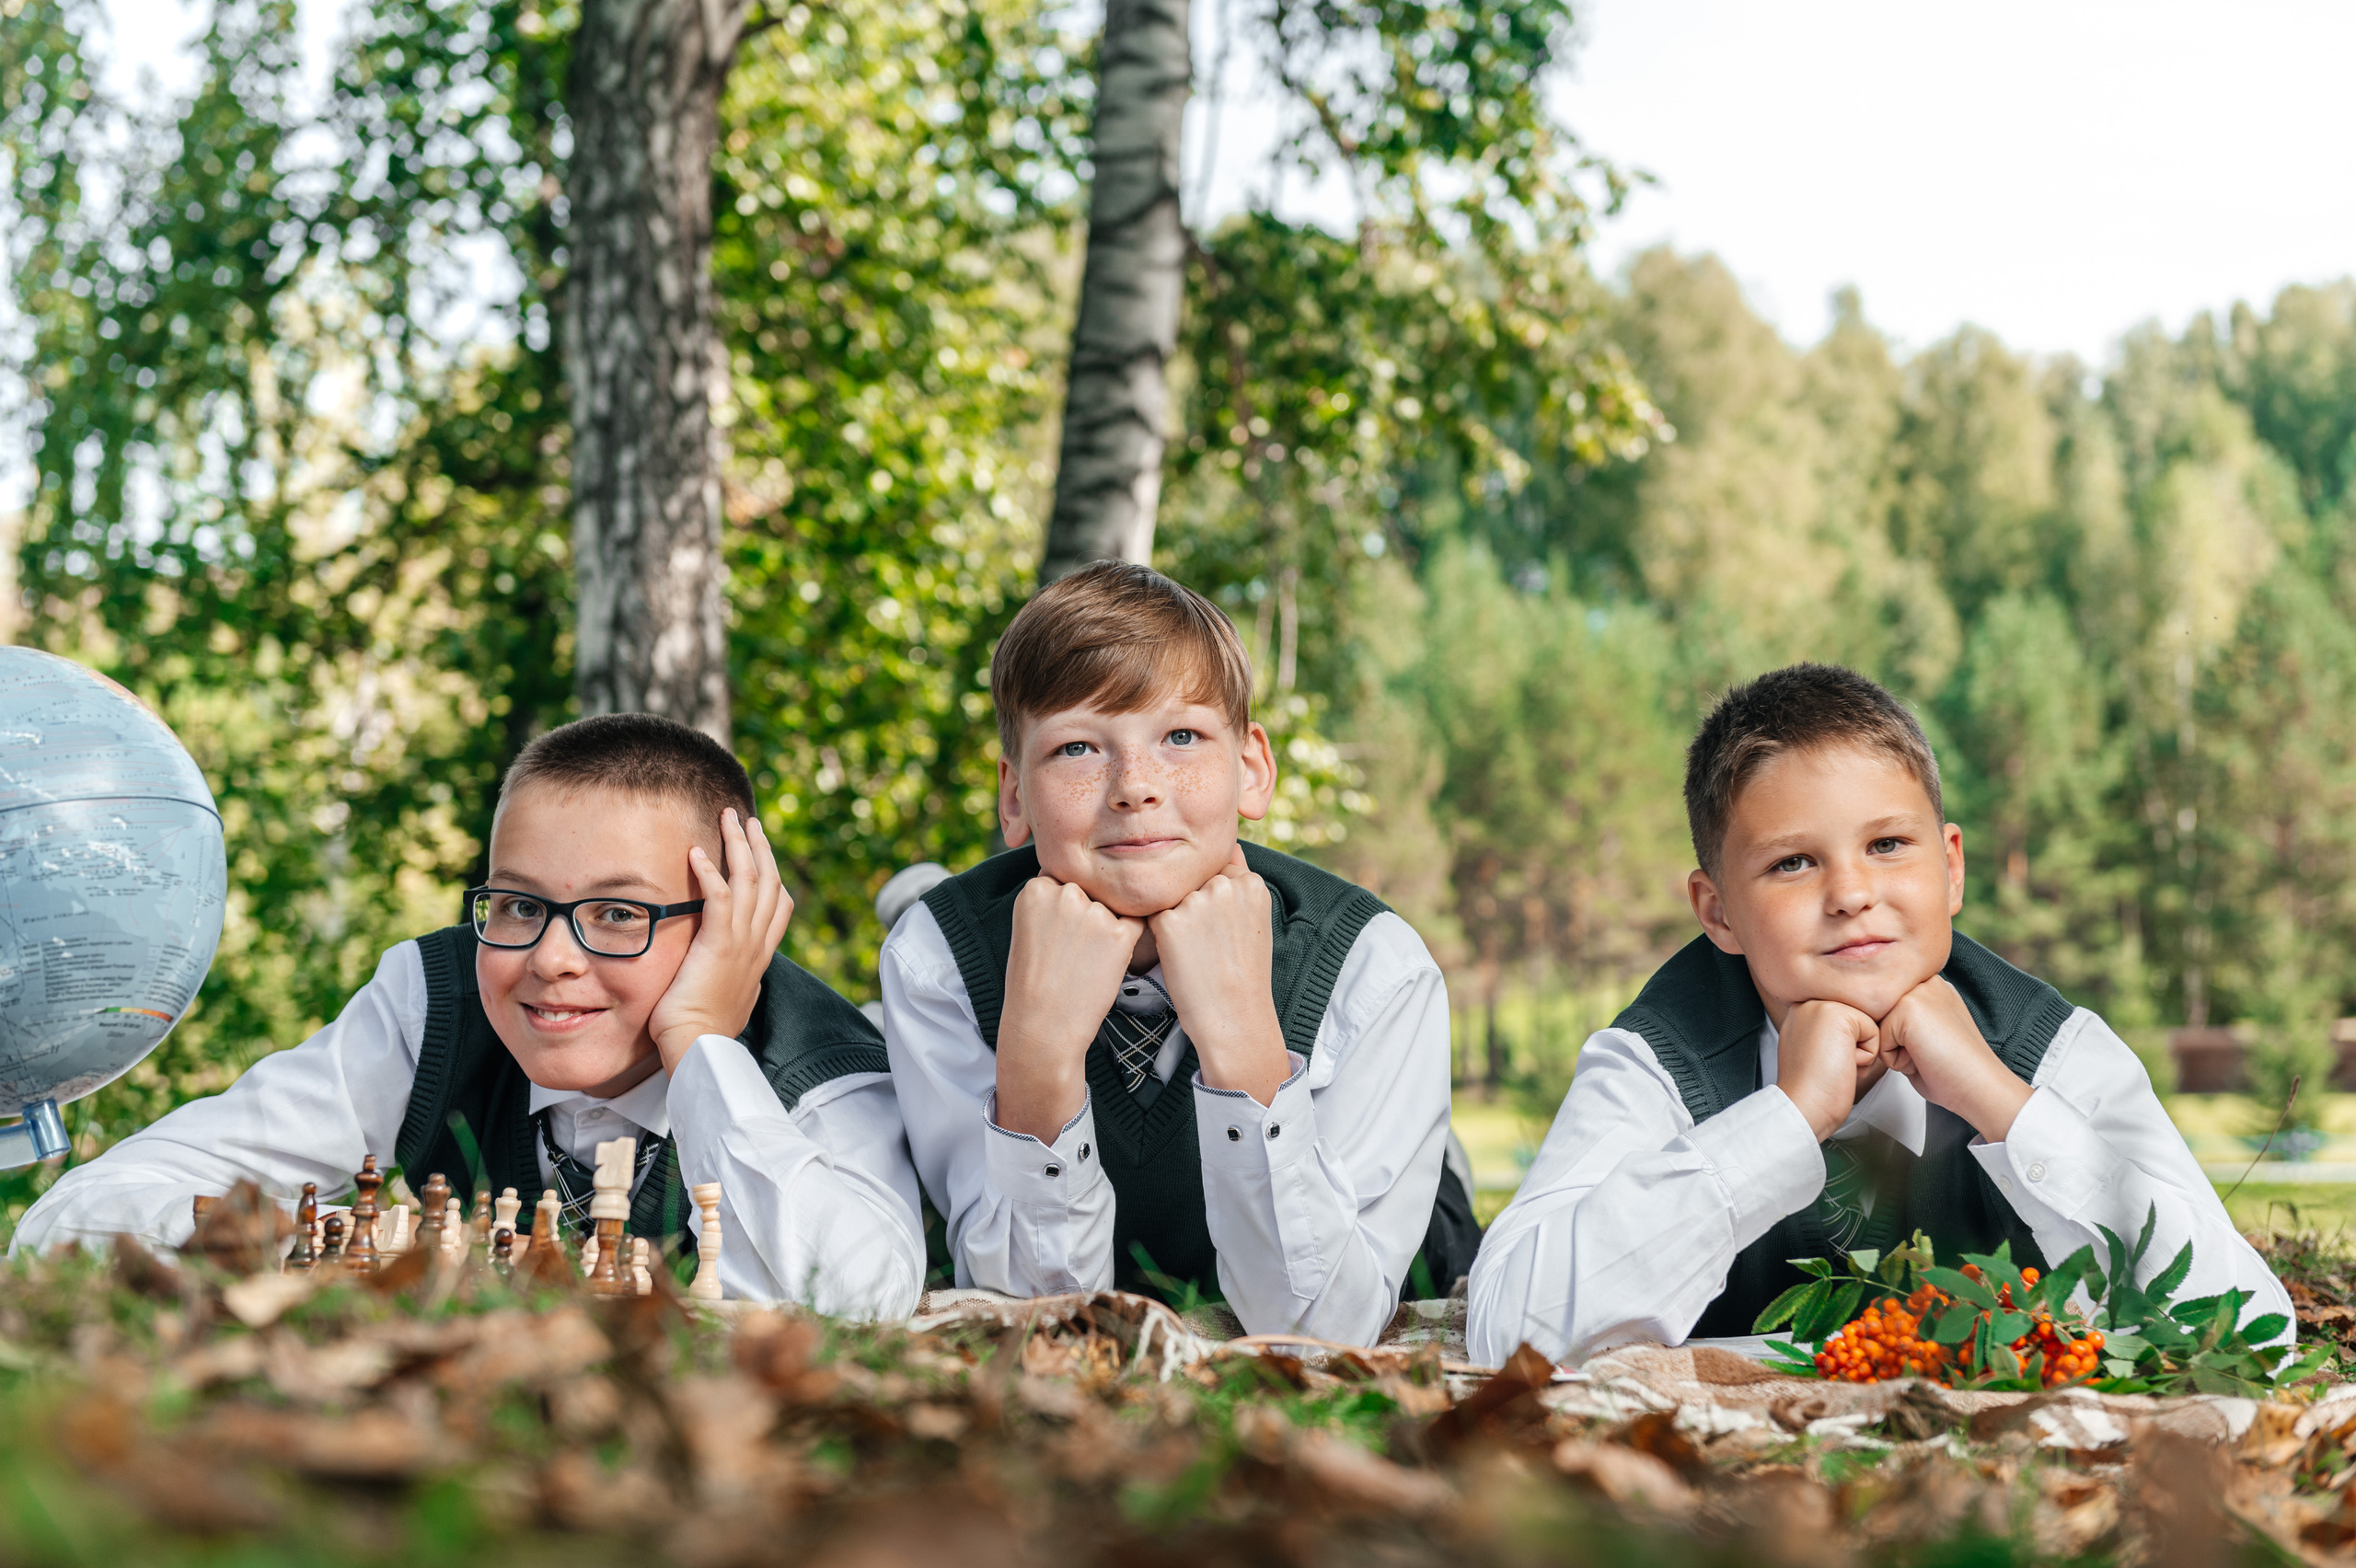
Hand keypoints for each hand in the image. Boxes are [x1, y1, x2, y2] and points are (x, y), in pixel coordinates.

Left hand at [650, 810, 793, 1072]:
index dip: (773, 873)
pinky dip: (711, 872)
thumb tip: (731, 974)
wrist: (700, 1048)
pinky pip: (719, 897)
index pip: (779, 905)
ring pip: (750, 880)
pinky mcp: (719, 945)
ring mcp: (742, 943)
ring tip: (729, 817)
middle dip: (760, 846)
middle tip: (748, 819)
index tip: (762, 852)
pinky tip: (698, 852)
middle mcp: (757, 944)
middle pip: (770, 882)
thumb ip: (734, 977)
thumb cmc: (704, 1031)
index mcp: (761, 956)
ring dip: (739, 844)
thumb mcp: (730, 998)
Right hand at [994, 875, 1142, 1140]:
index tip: (1056, 935)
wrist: (1042, 1027)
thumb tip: (1084, 888)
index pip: (1065, 881)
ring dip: (1107, 930)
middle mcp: (1065, 893)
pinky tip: (1105, 964)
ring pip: (1113, 909)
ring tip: (1084, 964)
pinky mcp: (1120, 935)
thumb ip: (1052, 903)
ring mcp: (1095, 913)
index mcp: (1036, 888)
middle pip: (1091, 893)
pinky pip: (1135, 925)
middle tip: (1072, 952)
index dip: (1065, 910)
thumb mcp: (1028, 930)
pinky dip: (1127, 942)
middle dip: (1088, 916)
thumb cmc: (1032, 984)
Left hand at [1151, 847, 1288, 1105]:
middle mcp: (1224, 884)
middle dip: (1194, 908)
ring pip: (1171, 900)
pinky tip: (1180, 958)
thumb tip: (1230, 844)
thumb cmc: (1244, 973)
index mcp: (1250, 883)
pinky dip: (1160, 937)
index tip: (1222, 930)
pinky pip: (1153, 918)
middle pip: (1192, 884)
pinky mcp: (1168, 922)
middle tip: (1210, 946)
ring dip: (1176, 921)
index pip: (1217, 873)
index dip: (1214, 903)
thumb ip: (1239, 881)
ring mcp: (1195, 901)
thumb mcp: (1255, 919)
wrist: (1234, 1017)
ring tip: (1198, 954)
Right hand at [1775, 999, 1883, 1141]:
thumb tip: (1847, 1035)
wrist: (1803, 1105)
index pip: (1844, 1020)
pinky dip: (1865, 1056)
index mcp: (1800, 1011)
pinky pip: (1874, 1032)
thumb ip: (1824, 1032)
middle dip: (1851, 1048)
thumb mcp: (1809, 1050)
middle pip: (1856, 1021)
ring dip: (1859, 1052)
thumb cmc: (1809, 1089)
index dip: (1842, 1048)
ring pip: (1866, 1025)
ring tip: (1833, 1063)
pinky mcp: (1840, 1015)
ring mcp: (1822, 1006)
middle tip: (1826, 1064)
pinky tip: (1842, 1063)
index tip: (1819, 1063)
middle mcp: (1808, 1004)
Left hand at [1879, 976, 2033, 1141]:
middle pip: (1878, 1015)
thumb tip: (1871, 1021)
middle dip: (1895, 1042)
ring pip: (1877, 1026)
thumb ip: (1902, 1021)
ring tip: (1927, 1055)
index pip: (1888, 1009)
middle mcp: (1926, 982)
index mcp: (1931, 986)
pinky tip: (1923, 1059)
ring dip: (1893, 1050)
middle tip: (1930, 1053)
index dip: (1901, 1038)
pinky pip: (1879, 1039)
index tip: (1932, 1048)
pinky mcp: (1908, 1007)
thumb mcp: (1925, 1035)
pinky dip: (1895, 1059)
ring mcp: (1918, 991)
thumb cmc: (1956, 1071)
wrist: (1981, 1088)